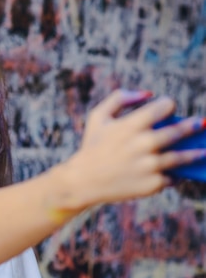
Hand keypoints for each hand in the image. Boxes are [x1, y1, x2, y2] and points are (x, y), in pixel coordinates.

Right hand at [58, 90, 205, 207]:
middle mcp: (143, 145)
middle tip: (200, 124)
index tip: (169, 107)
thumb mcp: (98, 116)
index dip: (167, 105)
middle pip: (177, 132)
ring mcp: (149, 166)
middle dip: (191, 126)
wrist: (83, 181)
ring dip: (196, 152)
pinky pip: (172, 177)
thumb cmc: (92, 145)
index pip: (163, 107)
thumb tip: (148, 93)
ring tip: (204, 149)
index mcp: (131, 125)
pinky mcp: (152, 184)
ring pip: (182, 157)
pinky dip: (175, 174)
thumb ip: (120, 98)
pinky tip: (179, 171)